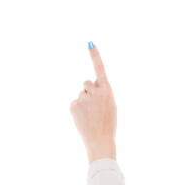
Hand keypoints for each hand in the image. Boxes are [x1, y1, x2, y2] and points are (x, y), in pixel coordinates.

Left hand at [70, 43, 116, 162]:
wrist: (100, 142)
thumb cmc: (108, 125)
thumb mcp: (111, 106)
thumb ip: (102, 92)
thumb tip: (90, 84)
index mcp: (107, 90)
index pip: (99, 68)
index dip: (95, 55)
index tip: (89, 42)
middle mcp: (95, 91)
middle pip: (86, 83)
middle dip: (89, 91)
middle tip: (95, 109)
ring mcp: (83, 98)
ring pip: (81, 94)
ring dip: (84, 102)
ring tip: (90, 117)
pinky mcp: (74, 105)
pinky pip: (74, 102)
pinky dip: (77, 110)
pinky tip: (83, 119)